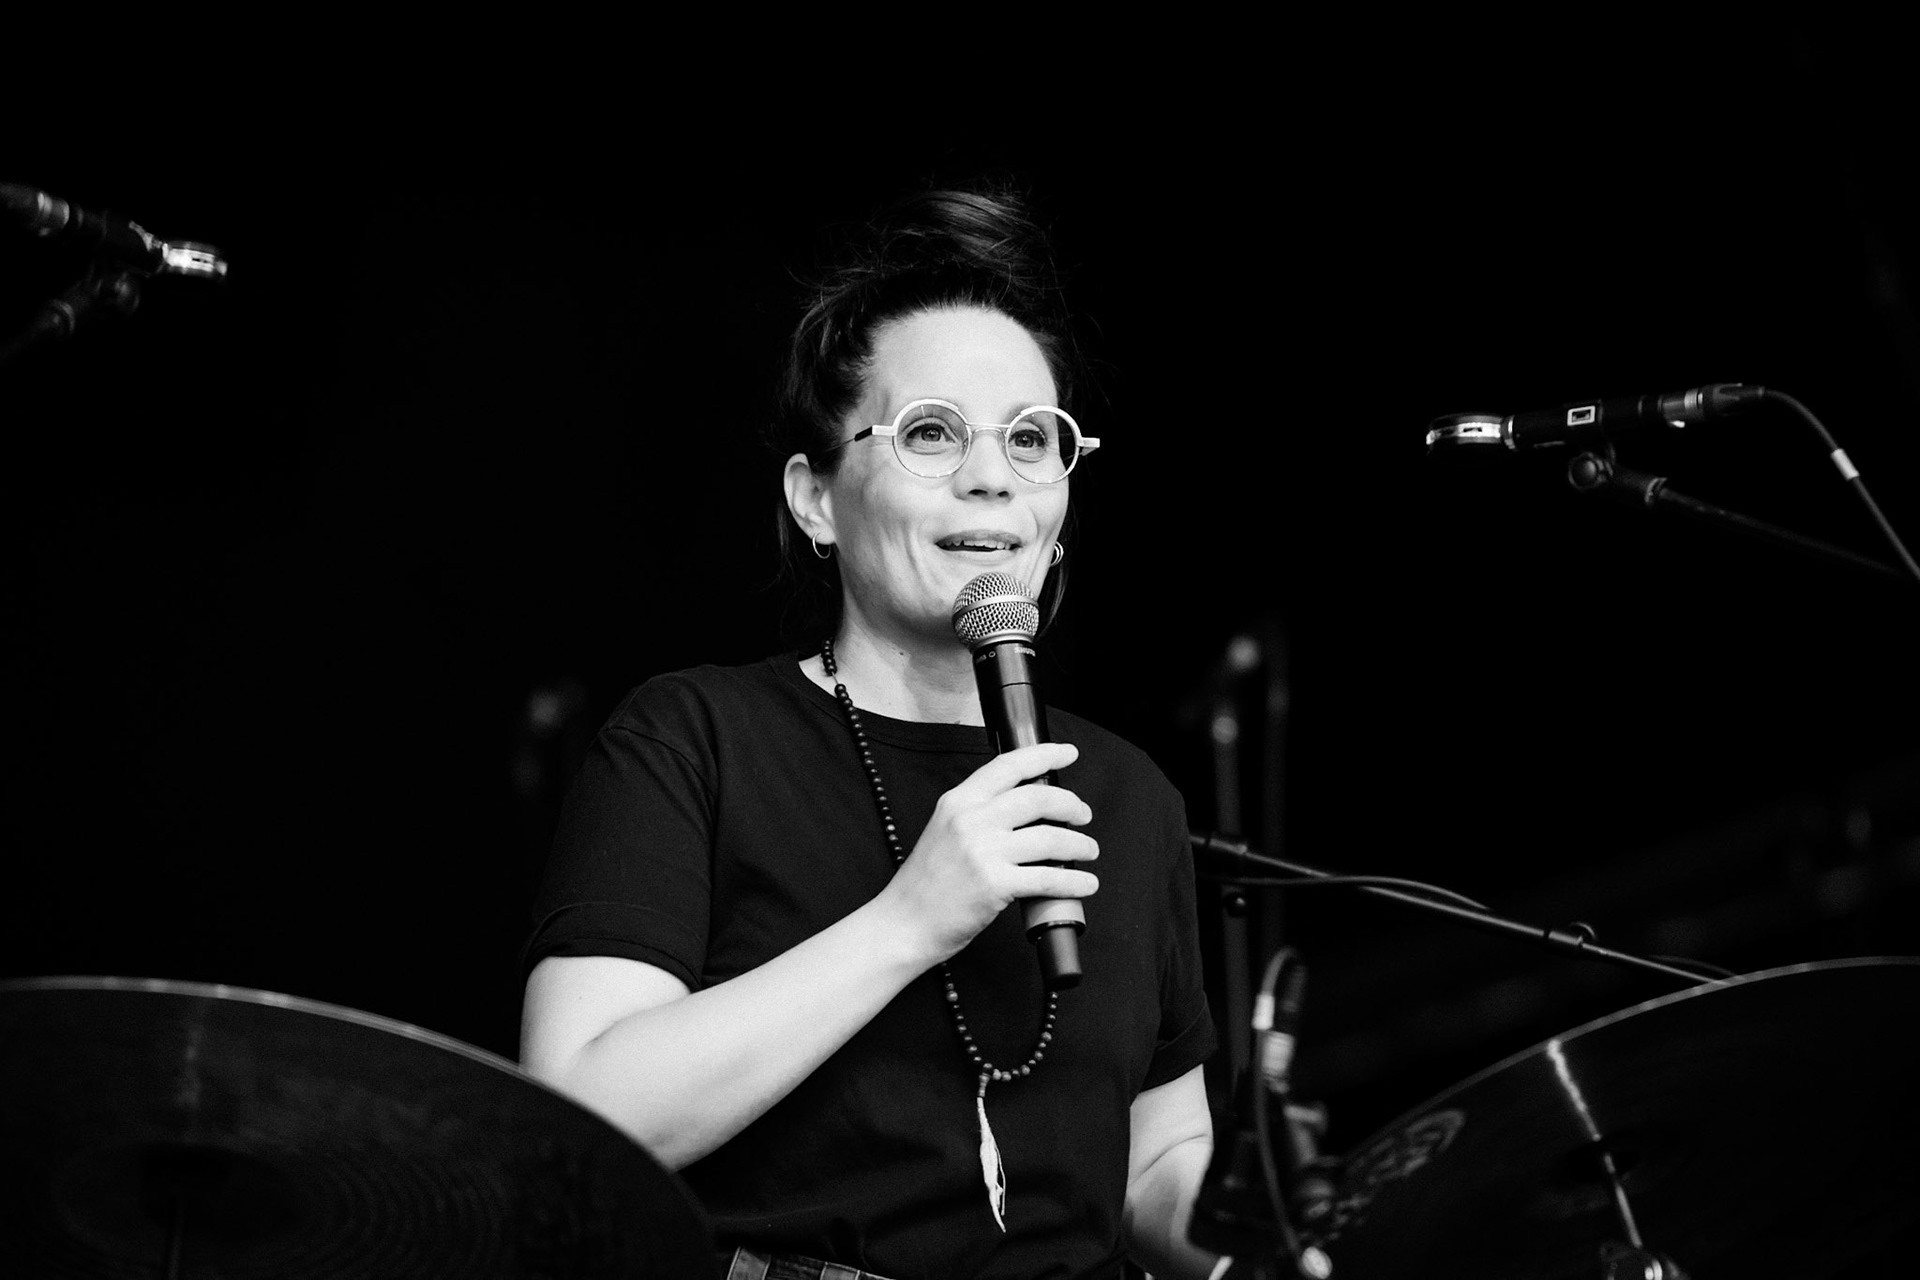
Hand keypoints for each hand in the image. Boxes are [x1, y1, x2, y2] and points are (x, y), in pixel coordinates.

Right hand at [878, 741, 1098, 963]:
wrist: (902, 924)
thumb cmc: (925, 884)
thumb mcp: (944, 830)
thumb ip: (979, 814)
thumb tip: (1028, 808)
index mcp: (959, 801)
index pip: (1009, 766)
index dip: (1044, 755)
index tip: (1067, 752)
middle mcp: (971, 819)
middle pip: (1038, 797)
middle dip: (1071, 804)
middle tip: (1083, 814)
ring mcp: (983, 851)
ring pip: (1050, 838)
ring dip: (1079, 844)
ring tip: (1088, 851)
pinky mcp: (995, 885)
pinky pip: (1048, 878)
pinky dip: (1074, 882)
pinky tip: (1085, 883)